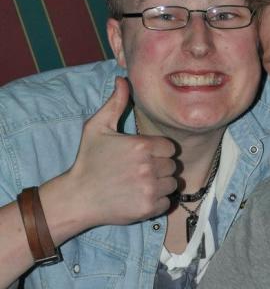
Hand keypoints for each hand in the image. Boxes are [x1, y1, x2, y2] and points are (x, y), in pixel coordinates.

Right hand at [65, 77, 176, 226]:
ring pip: (172, 184)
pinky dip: (157, 201)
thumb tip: (124, 80)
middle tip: (140, 171)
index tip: (145, 155)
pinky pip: (167, 202)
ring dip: (161, 184)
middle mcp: (149, 167)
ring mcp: (150, 189)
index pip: (170, 148)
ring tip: (140, 183)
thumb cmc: (89, 160)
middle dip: (160, 168)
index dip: (159, 152)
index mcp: (142, 146)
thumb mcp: (98, 128)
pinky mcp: (149, 208)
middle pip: (173, 166)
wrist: (78, 197)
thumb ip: (116, 104)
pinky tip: (140, 196)